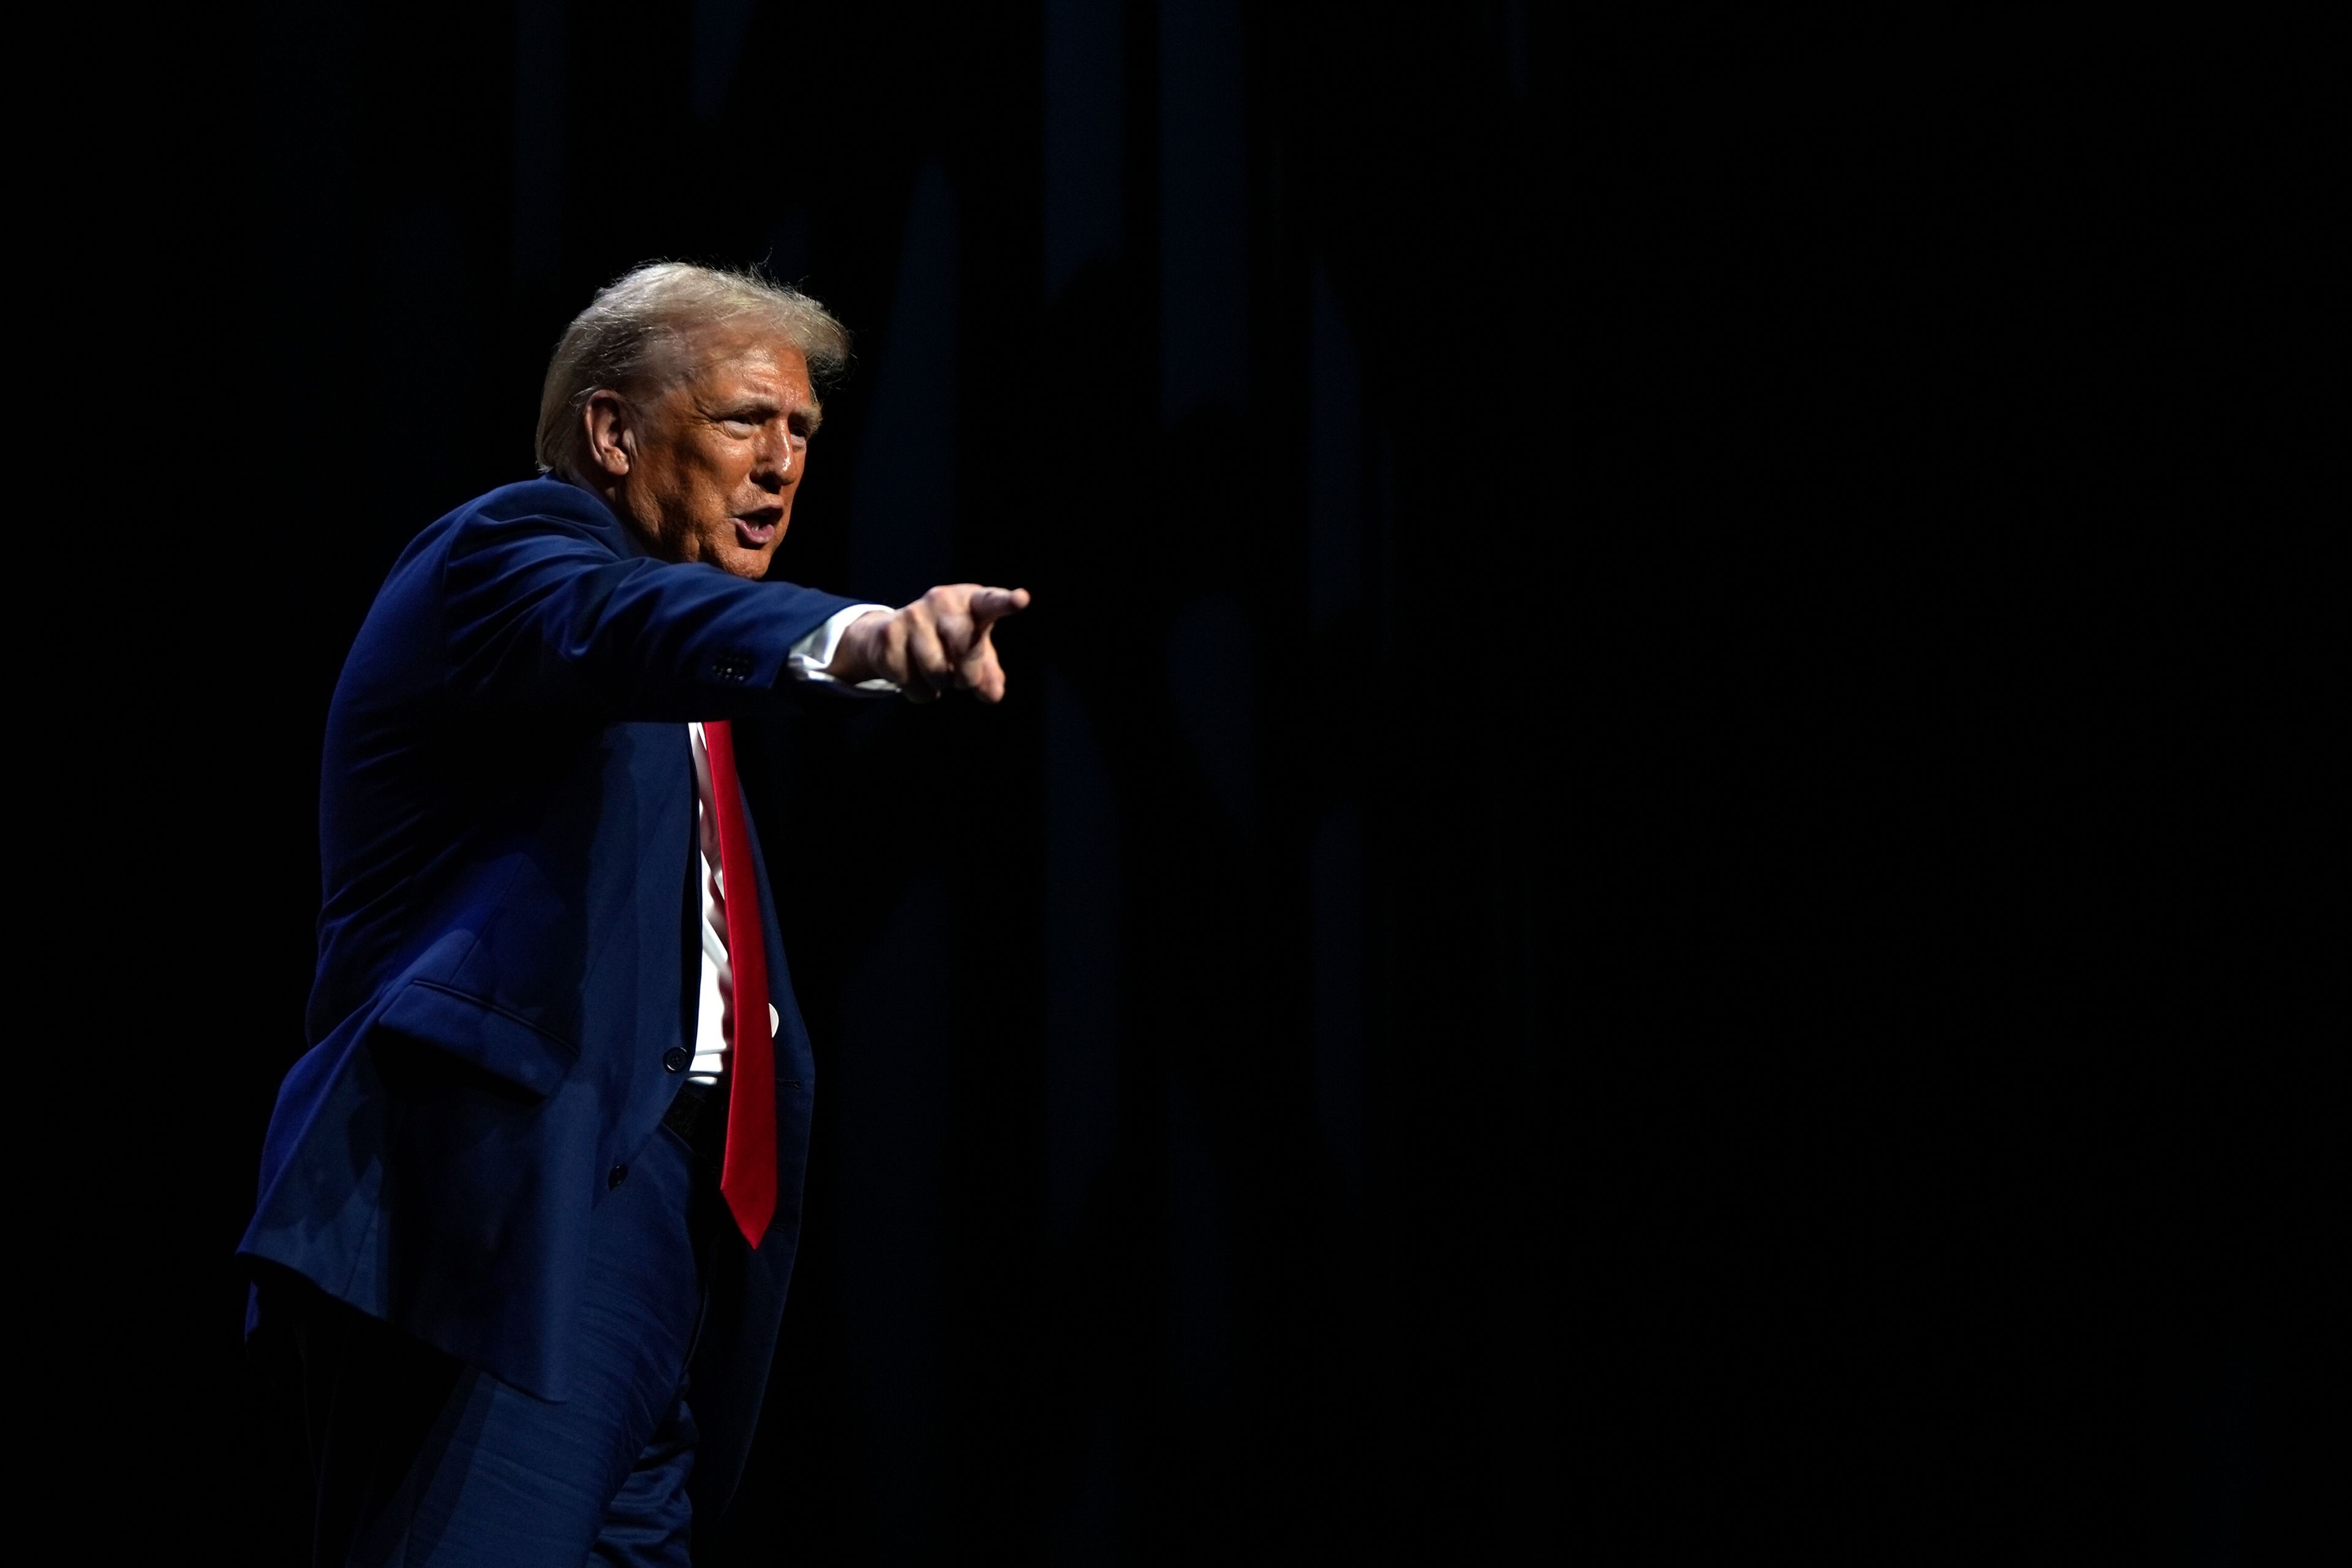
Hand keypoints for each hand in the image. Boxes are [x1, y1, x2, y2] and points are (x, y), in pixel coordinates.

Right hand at [828, 584, 1031, 702]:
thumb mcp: (975, 653)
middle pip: (964, 649)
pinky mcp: (889, 634)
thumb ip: (989, 675)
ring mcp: (913, 614)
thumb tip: (992, 694)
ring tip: (936, 672)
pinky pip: (910, 681)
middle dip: (967, 676)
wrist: (892, 634)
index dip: (1006, 602)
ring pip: (936, 671)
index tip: (1022, 599)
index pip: (991, 602)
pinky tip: (913, 674)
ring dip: (940, 684)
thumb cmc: (948, 641)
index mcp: (971, 601)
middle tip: (962, 679)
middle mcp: (942, 600)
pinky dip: (918, 691)